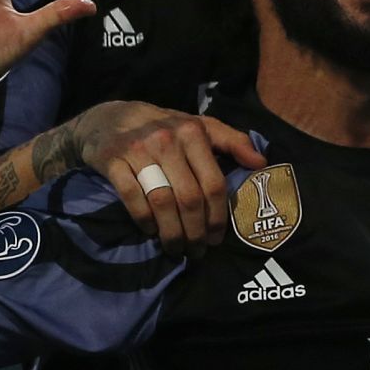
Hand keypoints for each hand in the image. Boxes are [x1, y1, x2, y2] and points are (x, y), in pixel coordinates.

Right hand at [67, 101, 267, 254]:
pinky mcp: (112, 161)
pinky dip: (144, 220)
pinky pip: (132, 198)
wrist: (108, 118)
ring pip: (162, 201)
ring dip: (172, 233)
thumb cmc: (162, 127)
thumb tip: (261, 163)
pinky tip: (151, 231)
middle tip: (197, 251)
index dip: (218, 216)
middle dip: (196, 232)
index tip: (216, 238)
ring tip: (176, 249)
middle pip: (190, 198)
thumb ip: (232, 140)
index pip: (214, 183)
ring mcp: (138, 150)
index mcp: (193, 131)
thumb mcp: (197, 126)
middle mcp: (167, 139)